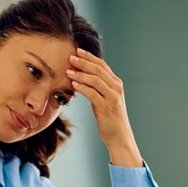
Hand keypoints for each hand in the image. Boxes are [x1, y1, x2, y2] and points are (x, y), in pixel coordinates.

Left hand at [67, 48, 143, 167]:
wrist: (119, 135)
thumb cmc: (109, 117)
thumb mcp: (105, 98)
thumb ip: (97, 87)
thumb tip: (82, 77)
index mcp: (116, 83)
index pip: (102, 65)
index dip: (90, 57)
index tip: (78, 51)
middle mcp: (116, 88)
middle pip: (98, 70)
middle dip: (84, 62)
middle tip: (71, 57)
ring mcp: (112, 97)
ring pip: (95, 80)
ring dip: (81, 74)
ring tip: (68, 70)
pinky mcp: (106, 107)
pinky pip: (93, 94)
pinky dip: (82, 87)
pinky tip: (73, 84)